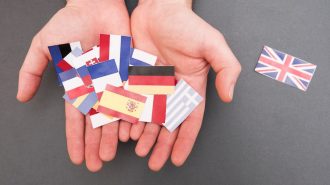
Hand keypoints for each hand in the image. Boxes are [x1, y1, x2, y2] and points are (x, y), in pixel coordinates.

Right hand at [17, 0, 129, 171]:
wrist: (95, 6)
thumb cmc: (69, 24)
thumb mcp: (44, 47)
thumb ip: (32, 71)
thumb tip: (20, 97)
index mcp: (78, 87)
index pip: (76, 119)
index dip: (76, 139)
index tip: (77, 158)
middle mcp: (96, 89)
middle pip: (96, 123)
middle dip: (96, 143)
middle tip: (98, 163)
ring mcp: (113, 82)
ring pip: (114, 115)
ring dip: (112, 136)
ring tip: (111, 154)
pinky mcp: (129, 73)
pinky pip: (131, 98)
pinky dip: (130, 116)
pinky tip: (130, 132)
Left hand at [127, 0, 240, 170]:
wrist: (159, 8)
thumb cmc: (186, 24)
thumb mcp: (213, 45)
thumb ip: (226, 69)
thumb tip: (229, 96)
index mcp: (192, 85)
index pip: (190, 119)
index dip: (185, 140)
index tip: (178, 159)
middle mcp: (173, 89)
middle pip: (168, 124)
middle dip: (162, 144)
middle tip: (155, 162)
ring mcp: (154, 85)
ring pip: (149, 117)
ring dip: (145, 136)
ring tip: (140, 150)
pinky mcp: (137, 77)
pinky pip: (133, 103)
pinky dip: (129, 118)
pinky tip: (125, 131)